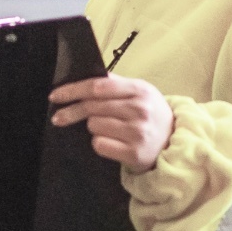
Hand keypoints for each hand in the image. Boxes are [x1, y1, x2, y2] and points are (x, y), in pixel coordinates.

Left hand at [50, 76, 173, 173]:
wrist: (175, 143)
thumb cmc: (153, 115)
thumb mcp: (142, 93)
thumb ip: (116, 84)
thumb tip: (87, 76)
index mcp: (139, 90)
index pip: (98, 86)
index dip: (73, 90)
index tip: (55, 95)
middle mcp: (140, 109)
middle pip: (92, 107)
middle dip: (72, 112)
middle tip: (60, 117)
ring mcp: (138, 132)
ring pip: (94, 126)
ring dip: (94, 128)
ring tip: (110, 130)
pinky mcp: (134, 153)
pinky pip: (99, 145)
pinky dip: (101, 144)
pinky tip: (113, 143)